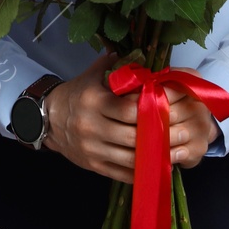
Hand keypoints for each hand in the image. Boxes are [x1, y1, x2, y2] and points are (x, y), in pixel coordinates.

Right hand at [43, 52, 220, 182]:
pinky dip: (141, 171)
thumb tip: (141, 55)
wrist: (47, 120)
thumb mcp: (92, 75)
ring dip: (153, 156)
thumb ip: (115, 65)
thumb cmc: (76, 94)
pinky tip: (155, 164)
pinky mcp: (93, 166)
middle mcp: (92, 127)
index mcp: (94, 102)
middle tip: (181, 132)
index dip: (151, 110)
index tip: (169, 108)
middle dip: (159, 136)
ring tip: (173, 151)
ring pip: (130, 159)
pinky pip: (122, 173)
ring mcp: (92, 149)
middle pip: (133, 137)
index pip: (129, 110)